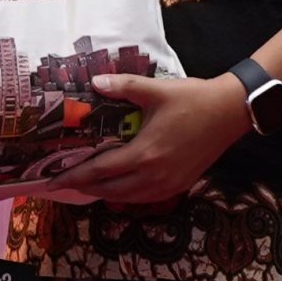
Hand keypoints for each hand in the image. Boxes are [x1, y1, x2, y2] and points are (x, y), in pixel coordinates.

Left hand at [47, 73, 249, 204]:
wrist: (230, 113)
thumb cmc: (193, 99)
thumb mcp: (156, 90)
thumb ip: (123, 87)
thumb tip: (95, 82)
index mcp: (144, 154)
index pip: (99, 172)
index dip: (73, 177)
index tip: (52, 181)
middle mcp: (153, 176)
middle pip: (109, 191)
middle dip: (84, 187)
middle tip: (64, 181)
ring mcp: (167, 184)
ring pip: (126, 198)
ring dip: (105, 193)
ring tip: (87, 183)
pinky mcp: (179, 185)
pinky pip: (144, 198)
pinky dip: (126, 194)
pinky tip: (119, 184)